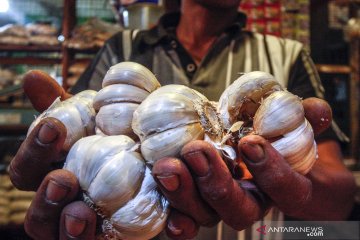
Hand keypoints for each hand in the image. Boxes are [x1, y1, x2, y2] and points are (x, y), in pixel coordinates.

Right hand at [9, 70, 198, 239]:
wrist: (159, 157)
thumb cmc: (116, 140)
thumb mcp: (95, 121)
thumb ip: (66, 107)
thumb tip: (34, 78)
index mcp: (55, 178)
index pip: (27, 172)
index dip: (34, 151)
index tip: (54, 126)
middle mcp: (69, 208)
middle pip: (40, 220)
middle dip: (46, 201)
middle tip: (63, 179)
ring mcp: (97, 229)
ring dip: (73, 232)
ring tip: (82, 212)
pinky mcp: (132, 236)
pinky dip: (153, 231)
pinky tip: (169, 220)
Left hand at [152, 98, 355, 238]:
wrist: (262, 151)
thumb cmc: (282, 140)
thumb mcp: (299, 127)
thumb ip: (309, 119)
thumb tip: (315, 109)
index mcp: (285, 188)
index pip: (286, 190)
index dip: (270, 171)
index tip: (251, 143)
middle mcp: (252, 202)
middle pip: (238, 211)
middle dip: (216, 185)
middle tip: (196, 153)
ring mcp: (222, 205)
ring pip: (205, 214)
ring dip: (183, 192)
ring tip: (166, 166)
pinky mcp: (197, 202)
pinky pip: (184, 216)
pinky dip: (172, 213)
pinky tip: (159, 197)